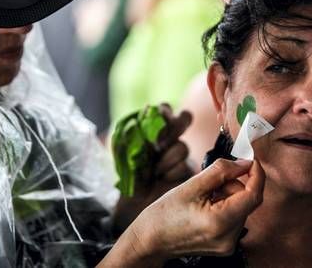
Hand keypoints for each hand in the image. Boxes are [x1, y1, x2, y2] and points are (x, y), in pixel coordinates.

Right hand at [99, 159, 264, 266]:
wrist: (150, 240)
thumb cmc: (164, 214)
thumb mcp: (191, 185)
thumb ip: (221, 171)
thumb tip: (245, 163)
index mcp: (220, 221)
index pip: (254, 195)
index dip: (256, 174)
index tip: (251, 160)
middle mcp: (229, 237)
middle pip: (247, 201)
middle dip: (233, 185)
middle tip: (210, 183)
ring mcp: (228, 245)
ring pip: (241, 208)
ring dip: (228, 196)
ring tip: (203, 198)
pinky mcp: (225, 246)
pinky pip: (235, 218)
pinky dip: (225, 207)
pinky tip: (206, 208)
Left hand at [113, 104, 193, 231]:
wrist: (133, 203)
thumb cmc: (128, 174)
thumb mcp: (124, 151)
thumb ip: (133, 131)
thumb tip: (145, 114)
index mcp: (153, 128)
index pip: (164, 109)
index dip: (164, 112)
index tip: (156, 122)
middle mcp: (169, 138)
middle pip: (185, 118)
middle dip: (176, 127)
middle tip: (161, 142)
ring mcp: (180, 154)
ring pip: (182, 147)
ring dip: (167, 158)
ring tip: (154, 171)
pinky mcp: (187, 171)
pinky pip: (185, 166)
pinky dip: (172, 172)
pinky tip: (162, 178)